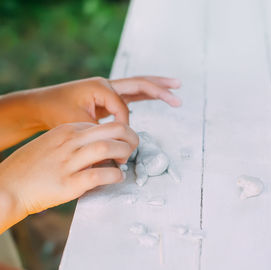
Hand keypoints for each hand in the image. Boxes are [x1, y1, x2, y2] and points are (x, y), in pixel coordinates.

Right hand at [0, 121, 137, 232]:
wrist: (7, 186)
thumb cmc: (32, 166)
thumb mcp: (53, 143)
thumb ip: (76, 141)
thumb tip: (102, 145)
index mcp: (66, 131)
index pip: (103, 125)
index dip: (119, 133)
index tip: (124, 142)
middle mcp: (69, 142)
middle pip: (112, 130)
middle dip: (130, 136)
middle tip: (133, 147)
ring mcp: (68, 162)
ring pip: (107, 148)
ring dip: (124, 153)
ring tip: (126, 161)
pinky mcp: (68, 184)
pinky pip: (99, 175)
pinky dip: (115, 175)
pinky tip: (118, 177)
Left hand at [36, 76, 180, 127]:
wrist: (41, 105)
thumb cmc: (56, 113)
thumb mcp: (78, 125)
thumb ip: (100, 135)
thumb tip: (116, 151)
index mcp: (100, 87)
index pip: (123, 107)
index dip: (124, 125)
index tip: (118, 141)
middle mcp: (106, 83)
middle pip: (140, 83)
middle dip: (160, 88)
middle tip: (178, 90)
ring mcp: (108, 88)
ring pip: (138, 85)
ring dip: (157, 87)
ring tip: (176, 86)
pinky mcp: (108, 95)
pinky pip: (132, 94)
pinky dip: (146, 94)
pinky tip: (156, 96)